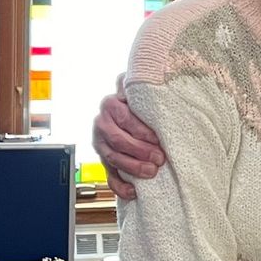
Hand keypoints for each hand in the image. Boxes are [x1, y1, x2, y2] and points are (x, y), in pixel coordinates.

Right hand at [93, 83, 166, 199]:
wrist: (130, 108)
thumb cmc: (140, 100)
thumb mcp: (141, 87)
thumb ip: (144, 79)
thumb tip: (155, 69)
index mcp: (110, 104)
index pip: (124, 119)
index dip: (141, 131)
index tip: (157, 138)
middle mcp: (101, 123)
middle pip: (118, 141)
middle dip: (139, 152)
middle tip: (159, 158)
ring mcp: (101, 143)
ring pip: (113, 159)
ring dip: (133, 168)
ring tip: (152, 173)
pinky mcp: (104, 160)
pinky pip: (109, 176)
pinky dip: (120, 186)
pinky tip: (134, 192)